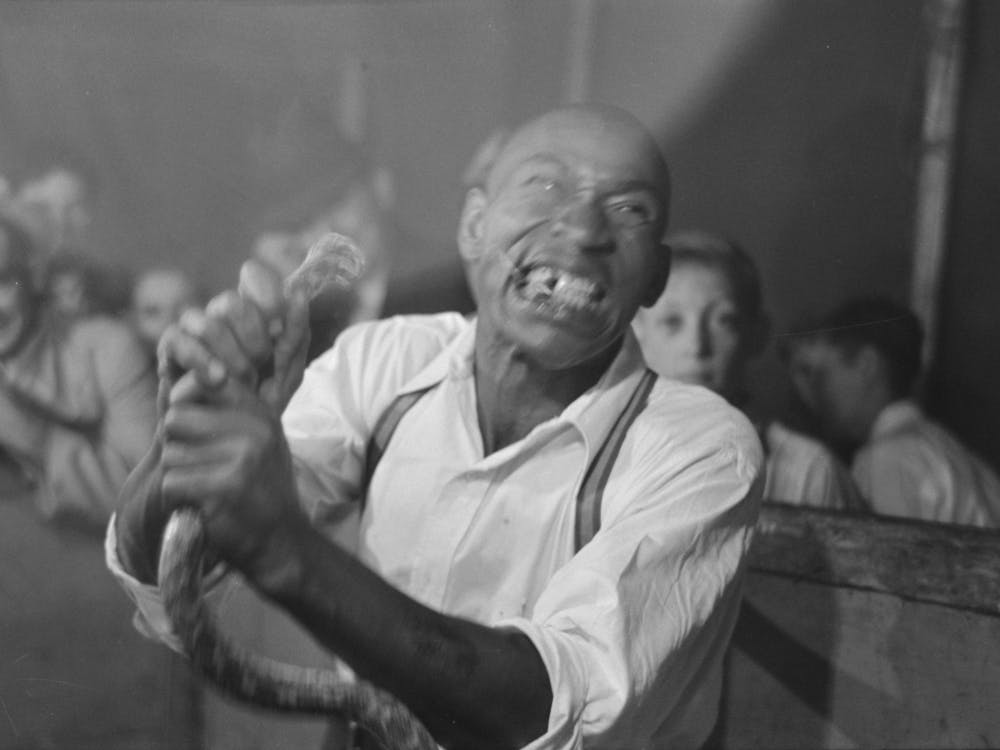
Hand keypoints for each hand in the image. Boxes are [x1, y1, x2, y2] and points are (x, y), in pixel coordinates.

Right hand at [155, 260, 309, 416]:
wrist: (233, 439)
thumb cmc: (262, 402)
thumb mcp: (289, 371)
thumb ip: (295, 333)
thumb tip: (297, 292)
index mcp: (251, 311)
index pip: (254, 276)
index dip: (268, 298)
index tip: (278, 330)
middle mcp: (220, 314)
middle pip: (232, 302)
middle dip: (253, 339)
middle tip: (261, 366)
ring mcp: (193, 330)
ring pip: (208, 322)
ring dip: (232, 355)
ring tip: (243, 380)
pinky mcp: (170, 351)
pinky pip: (179, 341)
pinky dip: (203, 361)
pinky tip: (219, 380)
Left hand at [159, 372, 308, 586]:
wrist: (282, 542)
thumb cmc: (260, 489)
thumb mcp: (256, 441)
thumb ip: (224, 413)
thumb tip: (170, 389)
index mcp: (261, 412)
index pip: (205, 381)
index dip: (185, 400)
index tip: (191, 427)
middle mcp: (256, 429)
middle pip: (176, 417)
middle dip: (176, 444)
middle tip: (198, 466)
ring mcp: (243, 457)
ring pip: (171, 454)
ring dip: (179, 476)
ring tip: (205, 488)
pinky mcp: (225, 487)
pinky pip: (172, 483)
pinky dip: (178, 499)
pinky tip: (202, 505)